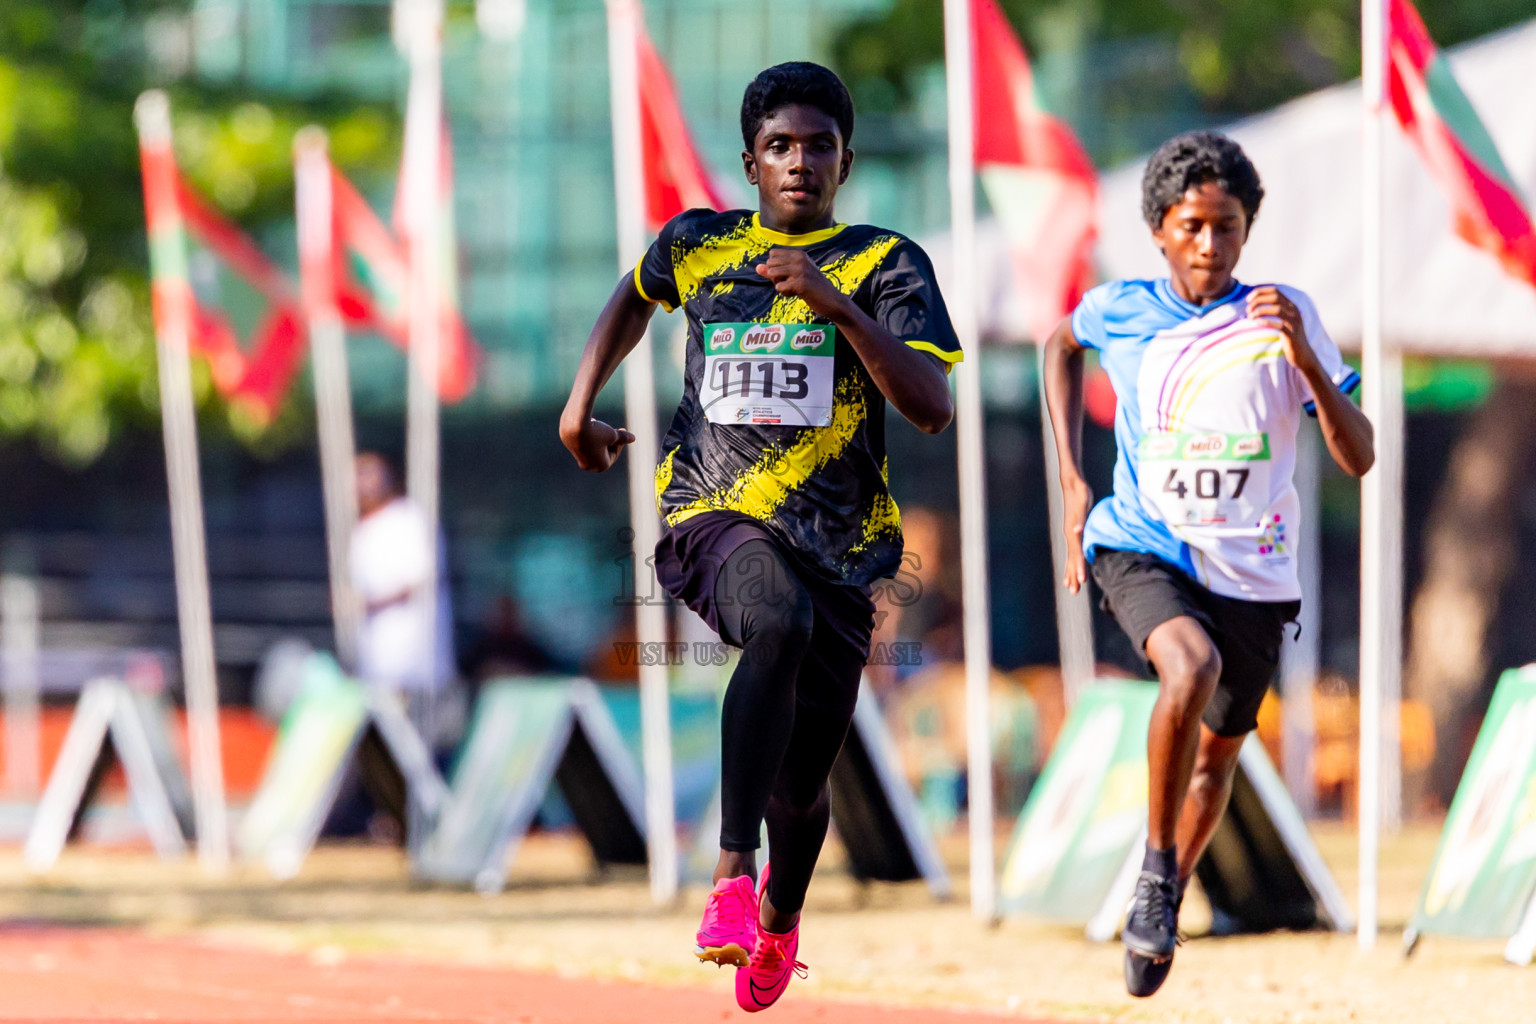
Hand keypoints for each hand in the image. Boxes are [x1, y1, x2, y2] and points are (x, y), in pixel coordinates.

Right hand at [559, 414, 634, 471]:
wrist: (574, 423)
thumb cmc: (597, 431)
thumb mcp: (612, 434)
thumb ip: (622, 438)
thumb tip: (633, 438)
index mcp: (601, 466)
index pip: (614, 455)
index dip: (619, 443)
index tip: (622, 431)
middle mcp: (588, 465)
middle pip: (602, 454)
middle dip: (609, 443)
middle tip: (614, 431)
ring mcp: (577, 456)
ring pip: (592, 448)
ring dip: (599, 439)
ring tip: (602, 427)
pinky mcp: (569, 445)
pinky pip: (582, 442)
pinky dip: (588, 435)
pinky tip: (589, 425)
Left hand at [755, 248, 845, 319]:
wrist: (831, 300)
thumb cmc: (812, 288)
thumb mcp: (793, 276)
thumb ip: (774, 272)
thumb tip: (757, 268)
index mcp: (799, 254)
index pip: (772, 255)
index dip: (776, 267)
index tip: (790, 275)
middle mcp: (799, 258)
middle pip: (770, 265)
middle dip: (776, 277)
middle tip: (792, 283)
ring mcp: (800, 270)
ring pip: (772, 274)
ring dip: (780, 285)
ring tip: (794, 288)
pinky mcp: (800, 283)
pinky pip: (779, 287)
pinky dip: (786, 294)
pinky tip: (798, 294)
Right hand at [1061, 475, 1092, 593]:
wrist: (1072, 484)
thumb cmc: (1080, 492)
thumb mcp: (1082, 503)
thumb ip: (1080, 518)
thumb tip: (1076, 530)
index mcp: (1073, 532)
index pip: (1076, 554)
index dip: (1079, 568)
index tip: (1081, 581)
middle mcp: (1070, 535)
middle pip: (1072, 559)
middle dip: (1074, 575)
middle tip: (1074, 592)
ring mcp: (1070, 534)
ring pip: (1071, 557)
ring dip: (1071, 572)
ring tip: (1071, 587)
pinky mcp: (1073, 531)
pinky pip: (1073, 551)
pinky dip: (1073, 562)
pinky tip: (1073, 569)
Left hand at [1246, 286, 1318, 375]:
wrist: (1302, 354)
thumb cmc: (1288, 337)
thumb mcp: (1283, 321)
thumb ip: (1273, 311)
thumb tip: (1253, 304)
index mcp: (1291, 305)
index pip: (1275, 291)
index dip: (1260, 292)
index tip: (1248, 298)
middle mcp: (1294, 311)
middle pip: (1275, 298)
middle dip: (1258, 300)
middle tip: (1247, 309)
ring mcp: (1294, 322)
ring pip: (1277, 309)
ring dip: (1260, 311)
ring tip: (1250, 316)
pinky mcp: (1292, 334)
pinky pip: (1279, 325)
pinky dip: (1266, 322)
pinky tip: (1257, 322)